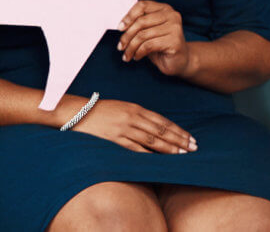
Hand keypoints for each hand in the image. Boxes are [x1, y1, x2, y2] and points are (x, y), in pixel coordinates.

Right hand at [67, 96, 197, 153]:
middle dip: (179, 140)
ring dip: (169, 148)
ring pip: (152, 140)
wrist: (76, 112)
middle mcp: (132, 118)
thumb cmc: (99, 111)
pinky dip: (149, 155)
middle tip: (193, 148)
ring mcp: (123, 129)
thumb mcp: (121, 108)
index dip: (178, 130)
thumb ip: (137, 116)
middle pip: (161, 130)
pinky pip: (135, 149)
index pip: (162, 121)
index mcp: (135, 108)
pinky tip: (159, 161)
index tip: (190, 138)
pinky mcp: (114, 139)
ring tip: (182, 155)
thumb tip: (154, 127)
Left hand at [117, 0, 190, 75]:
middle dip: (127, 36)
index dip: (128, 16)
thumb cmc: (161, 46)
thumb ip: (138, 25)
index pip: (142, 5)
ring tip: (127, 55)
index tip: (120, 28)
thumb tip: (121, 26)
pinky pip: (149, 45)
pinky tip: (137, 57)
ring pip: (143, 35)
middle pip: (141, 21)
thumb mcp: (148, 32)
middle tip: (120, 47)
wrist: (179, 62)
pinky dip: (139, 52)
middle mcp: (171, 15)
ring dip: (131, 47)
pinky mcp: (175, 41)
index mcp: (164, 8)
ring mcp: (175, 27)